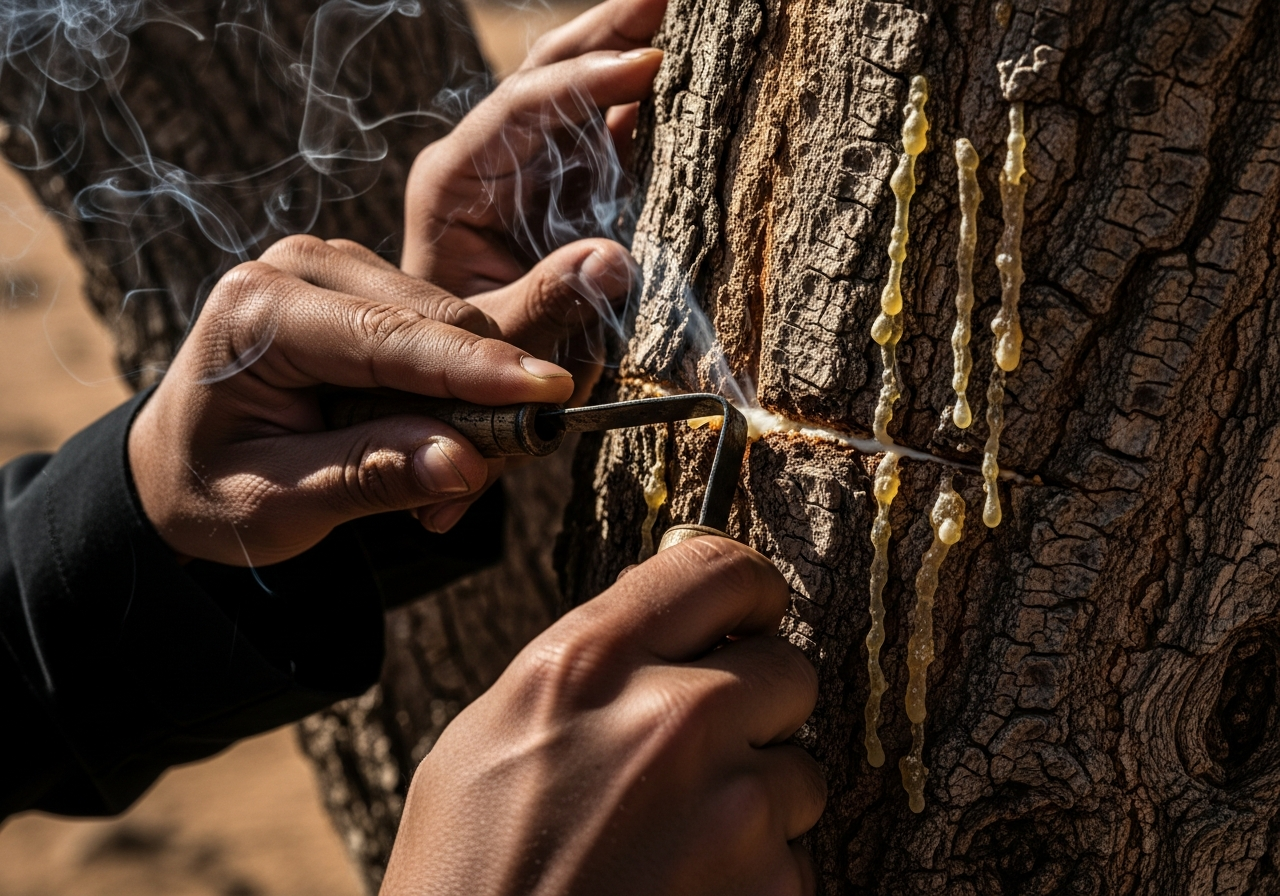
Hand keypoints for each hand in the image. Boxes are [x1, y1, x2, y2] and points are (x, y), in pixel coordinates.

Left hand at [128, 235, 575, 566]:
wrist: (178, 466)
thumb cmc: (215, 489)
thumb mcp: (280, 505)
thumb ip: (370, 477)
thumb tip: (466, 463)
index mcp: (256, 311)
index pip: (388, 337)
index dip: (475, 368)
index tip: (549, 393)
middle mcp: (296, 267)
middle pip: (432, 319)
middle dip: (486, 391)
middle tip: (509, 464)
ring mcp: (334, 266)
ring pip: (449, 320)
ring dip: (474, 391)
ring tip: (454, 468)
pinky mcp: (364, 282)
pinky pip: (441, 328)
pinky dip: (458, 383)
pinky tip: (441, 434)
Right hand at [381, 537, 824, 895]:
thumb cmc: (469, 873)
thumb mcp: (490, 733)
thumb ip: (586, 663)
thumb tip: (656, 616)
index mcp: (589, 665)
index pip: (716, 568)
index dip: (745, 587)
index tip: (751, 608)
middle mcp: (671, 718)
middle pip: (786, 667)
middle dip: (755, 706)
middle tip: (701, 750)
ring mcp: (730, 808)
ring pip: (800, 770)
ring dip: (758, 798)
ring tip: (677, 841)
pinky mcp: (768, 890)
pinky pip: (796, 858)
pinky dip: (757, 876)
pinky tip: (687, 890)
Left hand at [402, 0, 666, 401]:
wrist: (461, 397)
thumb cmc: (466, 368)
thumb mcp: (501, 345)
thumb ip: (549, 304)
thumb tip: (615, 260)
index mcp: (455, 183)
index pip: (521, 109)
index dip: (586, 84)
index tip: (646, 67)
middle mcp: (488, 164)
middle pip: (547, 77)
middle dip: (605, 34)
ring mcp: (528, 174)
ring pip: (580, 98)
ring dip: (628, 57)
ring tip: (678, 21)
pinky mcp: (564, 196)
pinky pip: (606, 142)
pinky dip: (642, 114)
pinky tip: (677, 87)